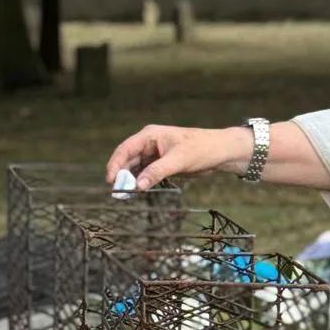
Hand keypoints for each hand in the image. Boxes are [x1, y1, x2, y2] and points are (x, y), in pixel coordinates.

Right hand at [106, 124, 251, 190]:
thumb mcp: (178, 161)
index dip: (115, 164)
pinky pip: (147, 173)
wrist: (220, 152)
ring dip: (131, 179)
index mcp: (150, 135)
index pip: (126, 149)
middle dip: (121, 174)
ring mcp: (155, 154)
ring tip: (125, 194)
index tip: (110, 179)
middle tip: (116, 191)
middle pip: (128, 159)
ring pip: (137, 168)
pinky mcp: (162, 164)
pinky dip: (142, 181)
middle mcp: (149, 143)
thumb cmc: (201, 149)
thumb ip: (157, 172)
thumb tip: (138, 185)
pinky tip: (138, 191)